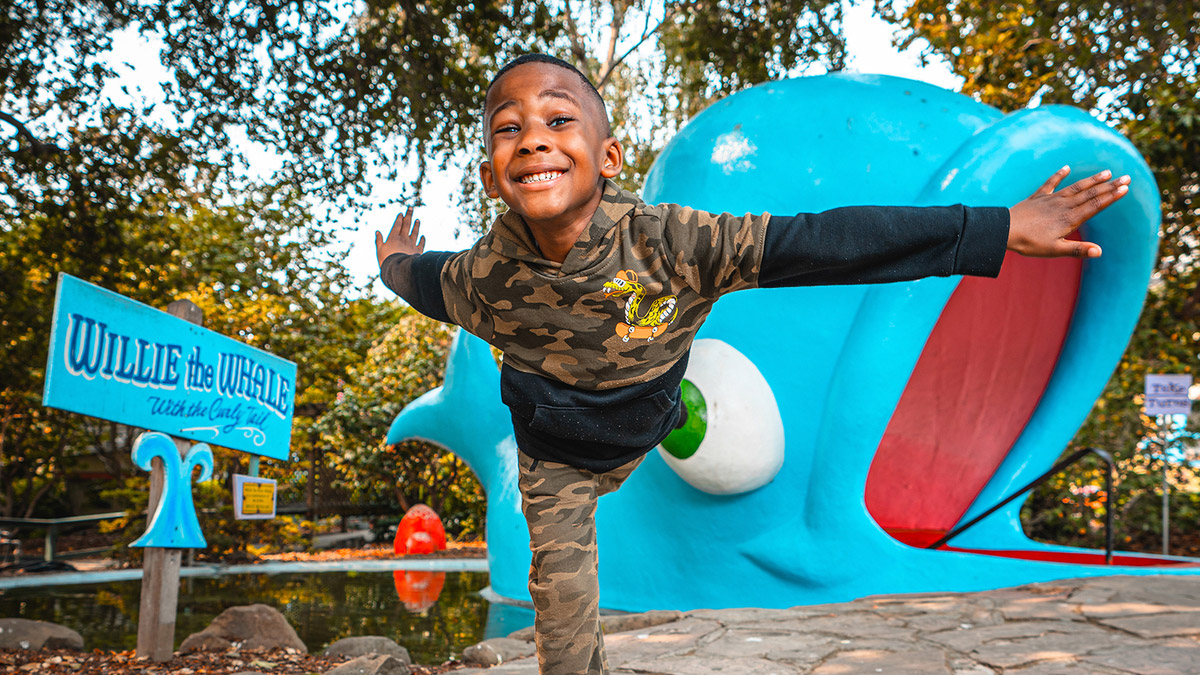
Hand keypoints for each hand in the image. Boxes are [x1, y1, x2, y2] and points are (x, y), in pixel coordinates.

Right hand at [375, 206, 425, 266]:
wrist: (399, 269)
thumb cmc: (387, 261)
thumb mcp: (380, 251)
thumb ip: (379, 241)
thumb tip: (377, 232)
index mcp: (393, 238)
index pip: (397, 225)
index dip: (399, 219)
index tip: (401, 213)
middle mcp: (403, 239)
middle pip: (406, 225)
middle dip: (408, 216)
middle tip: (410, 208)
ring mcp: (411, 244)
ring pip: (415, 232)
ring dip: (416, 226)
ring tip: (418, 220)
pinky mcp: (417, 251)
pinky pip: (421, 244)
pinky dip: (422, 240)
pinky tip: (423, 236)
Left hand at [1007, 166, 1129, 258]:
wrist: (1004, 231)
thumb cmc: (1029, 244)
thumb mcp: (1055, 250)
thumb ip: (1077, 250)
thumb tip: (1100, 252)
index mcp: (1070, 219)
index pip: (1095, 206)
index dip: (1111, 197)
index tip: (1126, 188)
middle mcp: (1063, 206)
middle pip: (1090, 194)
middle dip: (1109, 186)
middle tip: (1127, 177)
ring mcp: (1050, 200)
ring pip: (1075, 187)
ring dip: (1091, 180)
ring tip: (1107, 172)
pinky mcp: (1037, 198)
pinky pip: (1050, 184)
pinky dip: (1058, 175)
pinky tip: (1066, 168)